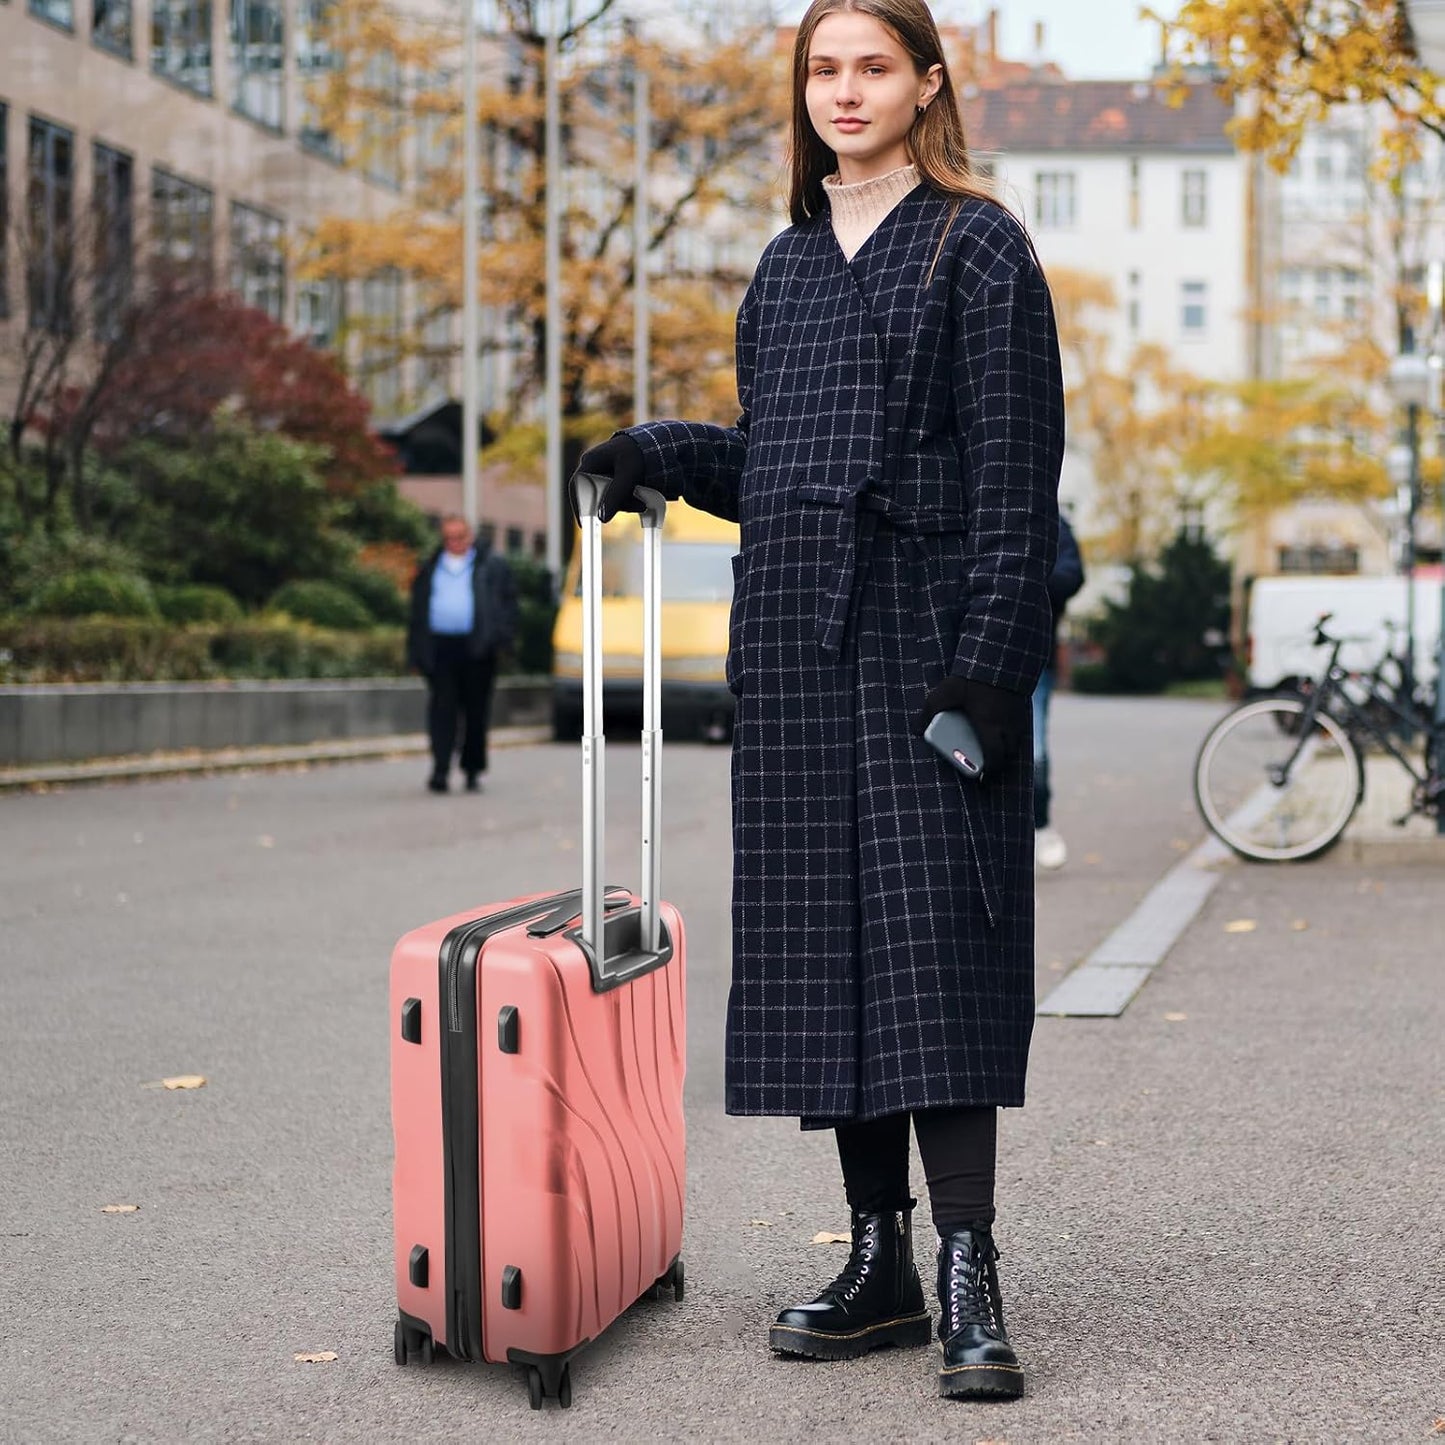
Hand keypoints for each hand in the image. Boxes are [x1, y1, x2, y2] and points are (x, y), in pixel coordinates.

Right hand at [570, 434, 647, 522]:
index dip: (579, 506)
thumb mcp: (628, 475)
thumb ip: (615, 495)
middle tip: (638, 507)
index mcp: (591, 461)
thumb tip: (602, 519)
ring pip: (607, 498)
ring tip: (644, 502)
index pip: (576, 486)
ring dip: (625, 504)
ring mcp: (602, 474)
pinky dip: (628, 500)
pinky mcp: (613, 481)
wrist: (652, 444)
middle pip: (595, 495)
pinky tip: (642, 500)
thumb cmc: (637, 454)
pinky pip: (616, 497)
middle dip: (616, 504)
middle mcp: (593, 468)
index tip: (584, 524)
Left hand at [917, 676, 1031, 768]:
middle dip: (998, 765)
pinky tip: (1000, 734)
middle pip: (1008, 755)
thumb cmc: (971, 678)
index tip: (982, 779)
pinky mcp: (1021, 710)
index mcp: (989, 727)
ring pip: (1015, 744)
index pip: (995, 758)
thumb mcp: (945, 693)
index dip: (990, 772)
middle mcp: (1007, 726)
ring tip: (992, 754)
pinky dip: (1010, 737)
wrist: (1000, 658)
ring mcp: (1017, 719)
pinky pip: (1019, 731)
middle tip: (986, 769)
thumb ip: (929, 712)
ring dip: (1005, 751)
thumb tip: (915, 729)